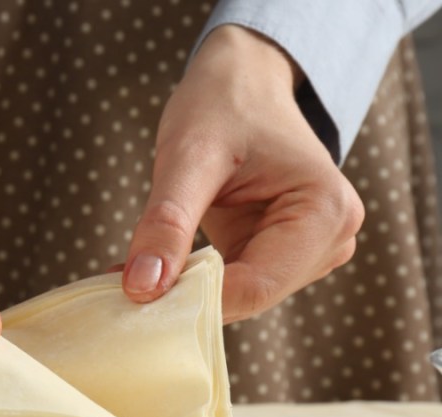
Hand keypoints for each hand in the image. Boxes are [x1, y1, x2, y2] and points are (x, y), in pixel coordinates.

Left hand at [123, 25, 363, 321]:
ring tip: (132, 271)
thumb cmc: (222, 104)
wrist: (240, 83)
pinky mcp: (281, 256)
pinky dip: (190, 281)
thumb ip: (166, 223)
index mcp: (325, 211)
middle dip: (185, 295)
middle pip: (249, 297)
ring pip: (237, 298)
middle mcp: (331, 239)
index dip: (192, 298)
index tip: (133, 296)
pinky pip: (231, 286)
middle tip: (122, 285)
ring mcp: (309, 252)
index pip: (255, 287)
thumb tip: (141, 288)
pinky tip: (156, 265)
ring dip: (184, 290)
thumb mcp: (188, 157)